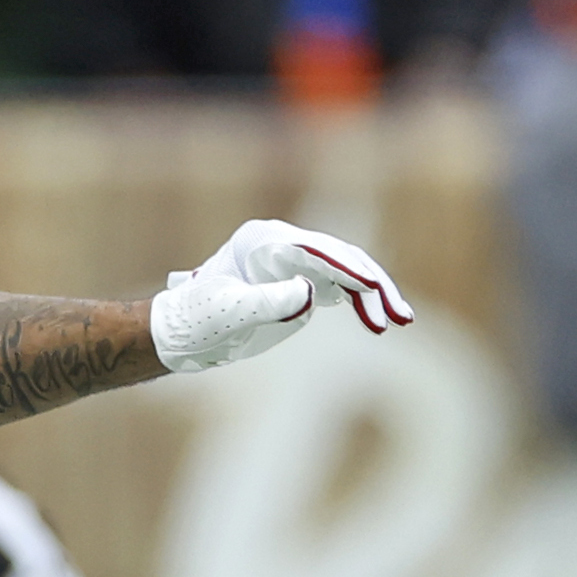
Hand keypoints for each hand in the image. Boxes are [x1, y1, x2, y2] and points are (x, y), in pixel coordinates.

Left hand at [149, 218, 413, 372]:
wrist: (178, 335)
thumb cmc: (195, 321)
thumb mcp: (226, 312)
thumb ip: (266, 301)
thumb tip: (309, 292)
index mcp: (263, 240)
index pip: (315, 250)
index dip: (345, 268)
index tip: (370, 286)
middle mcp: (284, 244)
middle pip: (340, 257)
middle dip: (372, 285)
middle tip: (396, 317)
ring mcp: (295, 262)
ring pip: (347, 271)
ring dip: (374, 295)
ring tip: (398, 321)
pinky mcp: (300, 282)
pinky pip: (341, 287)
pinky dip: (361, 302)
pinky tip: (379, 319)